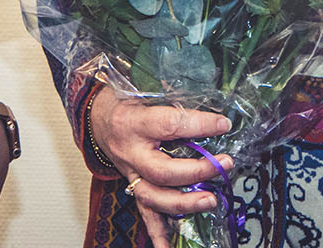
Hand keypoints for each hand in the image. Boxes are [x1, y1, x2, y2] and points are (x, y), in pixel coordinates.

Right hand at [91, 89, 233, 247]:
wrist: (99, 119)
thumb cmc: (126, 103)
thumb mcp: (144, 90)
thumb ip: (174, 96)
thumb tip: (212, 100)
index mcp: (134, 122)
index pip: (170, 124)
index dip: (199, 124)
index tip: (224, 124)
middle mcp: (131, 153)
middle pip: (163, 170)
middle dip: (196, 171)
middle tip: (224, 165)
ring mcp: (131, 175)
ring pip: (154, 197)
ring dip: (184, 203)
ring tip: (211, 200)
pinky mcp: (134, 189)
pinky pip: (146, 215)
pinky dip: (158, 234)